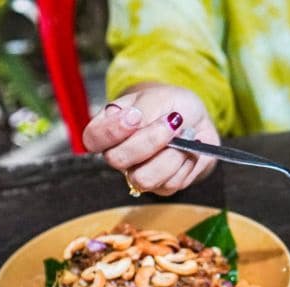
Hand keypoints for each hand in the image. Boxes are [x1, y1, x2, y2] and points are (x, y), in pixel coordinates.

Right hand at [82, 84, 219, 195]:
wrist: (196, 121)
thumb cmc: (170, 106)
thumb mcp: (156, 97)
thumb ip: (142, 109)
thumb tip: (134, 119)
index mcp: (108, 129)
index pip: (93, 138)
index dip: (111, 131)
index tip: (135, 116)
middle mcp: (119, 154)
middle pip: (118, 160)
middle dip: (150, 140)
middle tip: (173, 121)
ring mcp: (138, 174)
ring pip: (144, 179)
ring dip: (172, 155)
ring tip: (186, 135)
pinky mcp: (161, 187)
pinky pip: (171, 184)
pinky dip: (186, 163)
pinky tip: (190, 148)